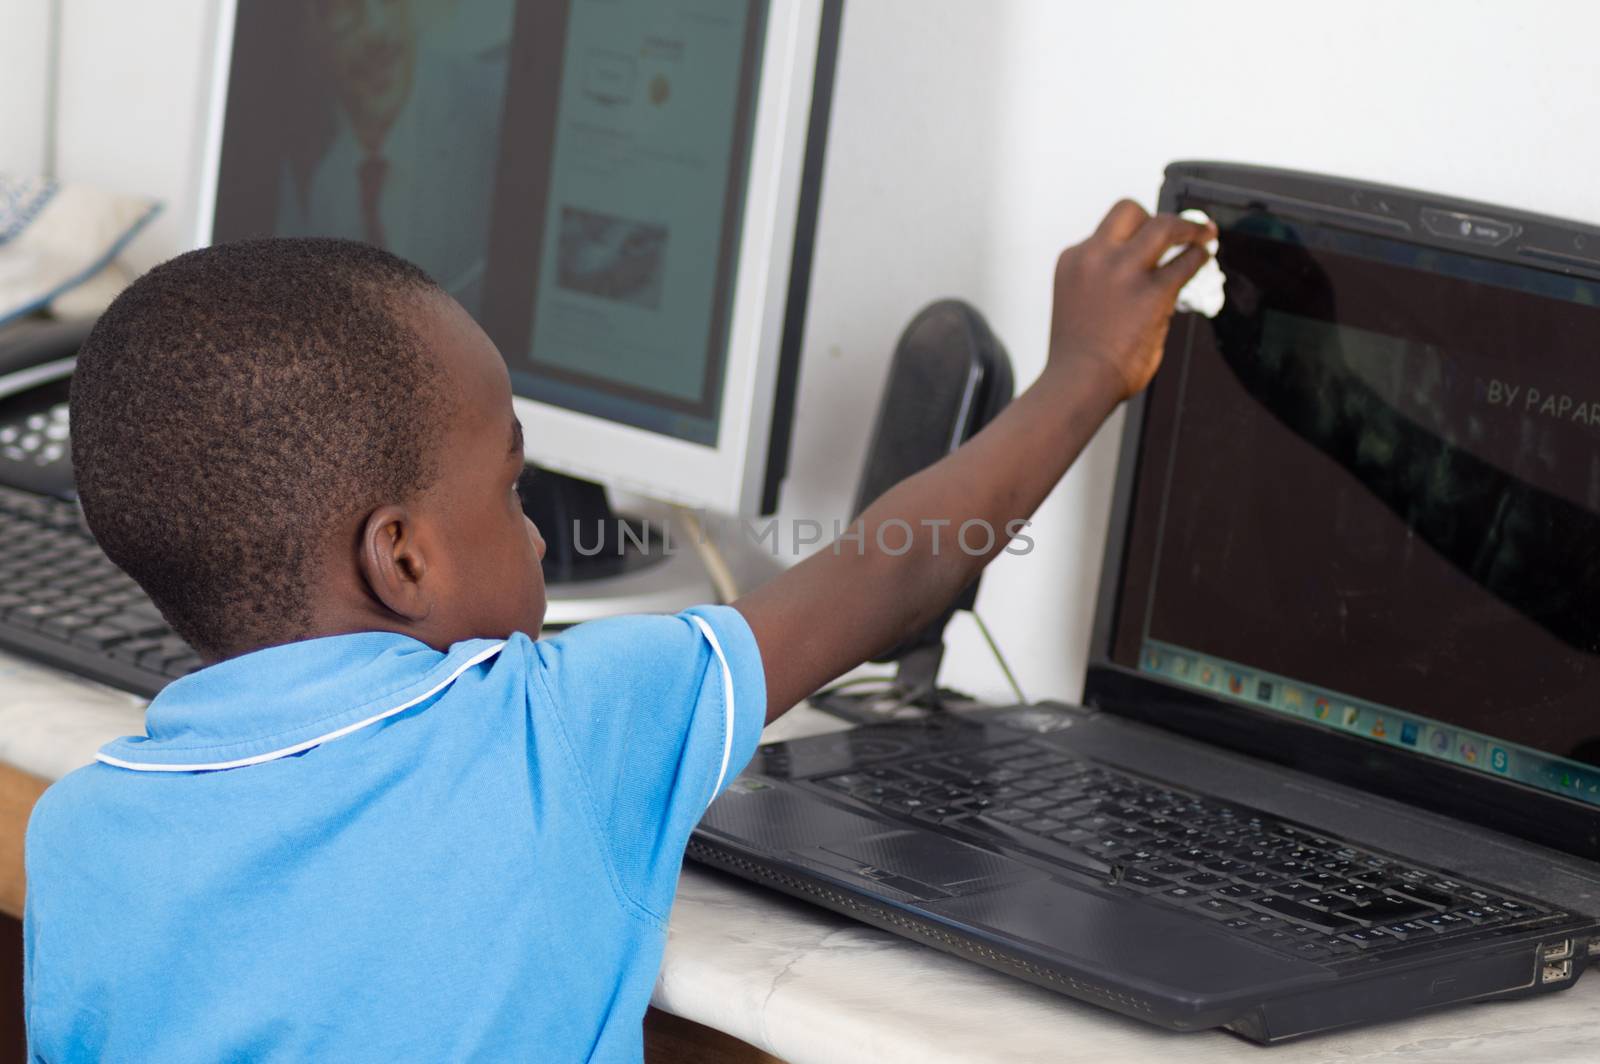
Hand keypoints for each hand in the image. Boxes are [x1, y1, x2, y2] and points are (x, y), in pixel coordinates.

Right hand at [1047, 200, 1214, 399]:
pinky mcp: (1153, 291)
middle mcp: (1096, 257)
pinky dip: (1198, 256)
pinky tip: (1204, 258)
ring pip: (1163, 225)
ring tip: (1202, 234)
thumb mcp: (1078, 302)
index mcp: (1074, 261)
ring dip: (1187, 228)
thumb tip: (1142, 280)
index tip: (1143, 238)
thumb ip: (1104, 283)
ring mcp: (1124, 271)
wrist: (1078, 382)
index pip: (1106, 231)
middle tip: (1175, 228)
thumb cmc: (1076, 356)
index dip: (1130, 234)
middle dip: (1155, 216)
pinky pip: (1185, 262)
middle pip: (1129, 210)